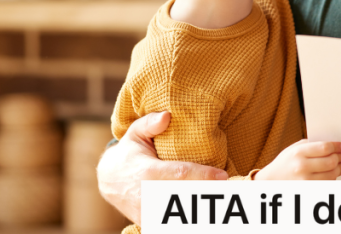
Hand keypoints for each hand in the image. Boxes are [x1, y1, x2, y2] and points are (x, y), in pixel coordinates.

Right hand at [97, 112, 227, 224]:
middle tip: (231, 188)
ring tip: (224, 198)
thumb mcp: (135, 133)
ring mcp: (148, 213)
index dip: (203, 175)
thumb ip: (150, 123)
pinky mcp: (149, 222)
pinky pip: (171, 223)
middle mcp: (147, 196)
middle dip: (207, 193)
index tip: (223, 175)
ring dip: (200, 208)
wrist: (109, 180)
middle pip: (184, 196)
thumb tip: (167, 116)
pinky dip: (189, 219)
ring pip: (179, 213)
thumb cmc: (130, 152)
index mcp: (147, 173)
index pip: (180, 174)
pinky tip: (207, 212)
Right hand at [254, 139, 340, 180]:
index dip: (337, 147)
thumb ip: (313, 144)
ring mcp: (305, 180)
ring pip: (332, 174)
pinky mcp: (308, 189)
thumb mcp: (296, 148)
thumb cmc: (286, 161)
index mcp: (299, 153)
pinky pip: (327, 183)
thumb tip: (334, 145)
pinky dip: (334, 177)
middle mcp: (301, 167)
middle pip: (331, 161)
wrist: (272, 179)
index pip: (325, 148)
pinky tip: (336, 172)